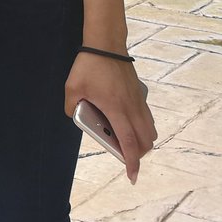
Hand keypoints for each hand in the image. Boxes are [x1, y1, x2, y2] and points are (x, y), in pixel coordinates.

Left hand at [65, 52, 156, 183]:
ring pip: (149, 130)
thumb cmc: (88, 66)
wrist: (106, 44)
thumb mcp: (72, 88)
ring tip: (126, 143)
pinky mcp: (140, 95)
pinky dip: (143, 129)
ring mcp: (138, 101)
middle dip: (138, 155)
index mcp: (115, 109)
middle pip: (144, 141)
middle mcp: (131, 108)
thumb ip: (71, 107)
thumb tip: (76, 117)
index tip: (132, 177)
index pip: (128, 142)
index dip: (131, 162)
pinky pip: (147, 119)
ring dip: (142, 142)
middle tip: (125, 159)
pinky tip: (129, 126)